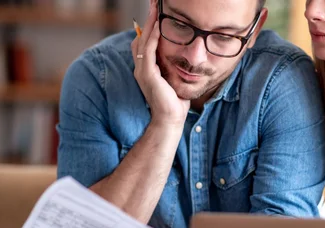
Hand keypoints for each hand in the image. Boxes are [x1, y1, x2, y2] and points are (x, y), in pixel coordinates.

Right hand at [131, 3, 189, 127]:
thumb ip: (172, 67)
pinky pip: (148, 50)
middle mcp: (141, 68)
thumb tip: (184, 54)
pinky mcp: (147, 75)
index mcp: (146, 69)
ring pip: (143, 41)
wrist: (170, 120)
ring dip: (149, 23)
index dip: (149, 27)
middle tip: (154, 4)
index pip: (144, 42)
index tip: (157, 12)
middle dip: (148, 20)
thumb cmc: (175, 102)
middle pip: (140, 37)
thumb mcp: (174, 80)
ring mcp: (142, 71)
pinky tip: (159, 26)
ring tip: (155, 8)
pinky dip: (153, 37)